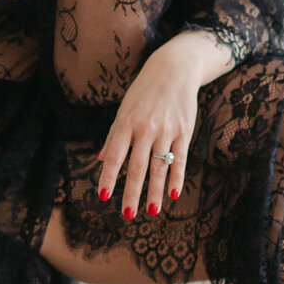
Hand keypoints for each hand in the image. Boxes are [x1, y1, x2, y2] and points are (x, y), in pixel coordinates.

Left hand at [95, 30, 230, 217]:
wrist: (174, 69)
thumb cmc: (144, 91)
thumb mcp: (124, 109)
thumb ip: (114, 136)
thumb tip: (99, 159)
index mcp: (125, 123)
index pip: (114, 156)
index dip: (108, 177)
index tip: (103, 197)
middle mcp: (145, 128)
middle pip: (137, 167)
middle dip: (131, 193)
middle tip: (127, 214)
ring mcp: (166, 131)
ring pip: (159, 167)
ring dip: (155, 192)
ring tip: (151, 211)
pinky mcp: (184, 131)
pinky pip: (180, 159)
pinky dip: (177, 178)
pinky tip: (174, 195)